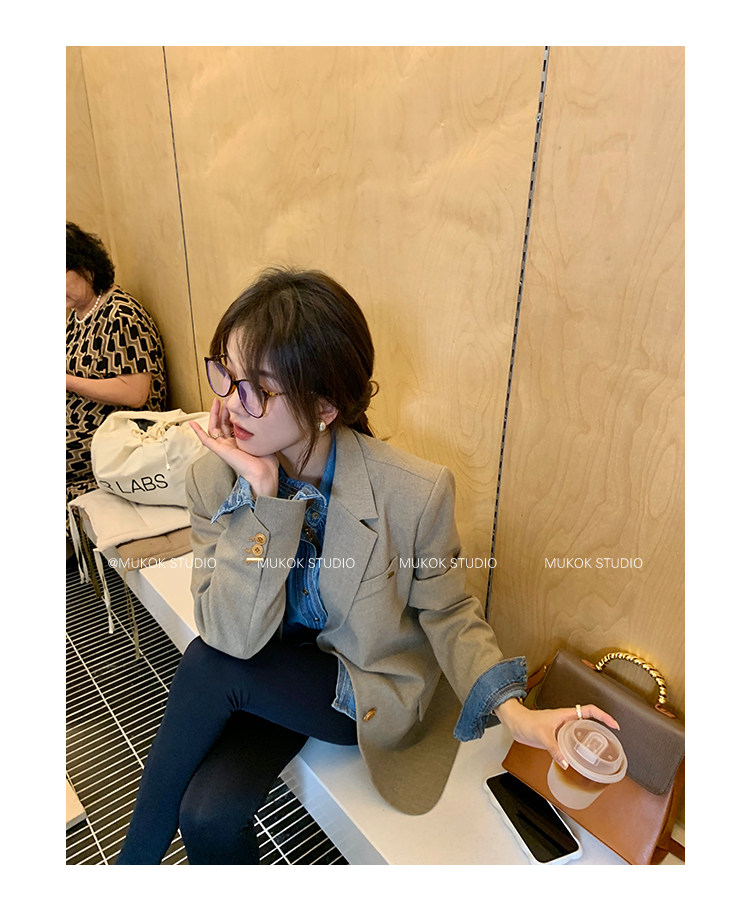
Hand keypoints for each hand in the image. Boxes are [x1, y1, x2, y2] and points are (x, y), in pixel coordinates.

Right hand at [190, 398, 278, 496]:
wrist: (263, 474)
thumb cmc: (266, 462)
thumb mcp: (263, 441)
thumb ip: (259, 430)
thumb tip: (262, 418)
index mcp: (240, 444)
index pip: (232, 425)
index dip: (231, 413)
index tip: (234, 402)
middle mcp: (231, 445)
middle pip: (222, 424)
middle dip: (222, 410)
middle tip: (223, 398)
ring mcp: (224, 448)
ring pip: (214, 428)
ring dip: (214, 414)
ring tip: (216, 402)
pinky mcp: (220, 451)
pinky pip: (206, 440)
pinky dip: (198, 432)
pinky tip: (192, 423)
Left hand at [494, 698, 619, 768]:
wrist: (516, 724)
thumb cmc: (527, 723)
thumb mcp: (542, 736)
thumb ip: (554, 749)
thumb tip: (566, 763)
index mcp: (566, 715)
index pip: (589, 711)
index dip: (603, 716)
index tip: (614, 725)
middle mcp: (566, 720)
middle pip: (589, 720)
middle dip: (602, 726)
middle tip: (612, 738)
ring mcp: (562, 728)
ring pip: (582, 730)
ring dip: (592, 736)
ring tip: (602, 747)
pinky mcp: (557, 736)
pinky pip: (573, 740)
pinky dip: (580, 746)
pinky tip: (581, 757)